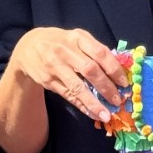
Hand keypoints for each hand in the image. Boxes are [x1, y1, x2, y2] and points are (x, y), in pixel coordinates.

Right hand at [8, 27, 128, 123]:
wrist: (29, 47)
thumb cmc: (61, 42)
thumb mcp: (76, 38)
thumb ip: (94, 50)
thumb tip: (117, 71)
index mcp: (77, 38)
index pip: (100, 53)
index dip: (114, 68)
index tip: (124, 82)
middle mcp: (65, 51)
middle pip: (90, 70)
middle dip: (106, 87)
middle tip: (118, 100)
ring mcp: (55, 67)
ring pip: (77, 87)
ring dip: (93, 102)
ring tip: (106, 114)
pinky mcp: (48, 80)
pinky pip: (68, 95)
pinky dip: (82, 105)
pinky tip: (92, 113)